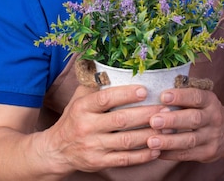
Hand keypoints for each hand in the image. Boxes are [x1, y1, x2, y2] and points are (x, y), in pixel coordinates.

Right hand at [44, 84, 164, 173]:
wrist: (57, 150)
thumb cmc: (73, 118)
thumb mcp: (78, 98)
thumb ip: (94, 83)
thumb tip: (110, 61)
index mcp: (82, 107)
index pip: (105, 99)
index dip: (126, 94)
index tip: (144, 90)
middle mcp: (87, 126)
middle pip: (120, 120)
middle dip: (145, 114)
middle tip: (165, 109)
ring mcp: (93, 146)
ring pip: (126, 141)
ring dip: (149, 135)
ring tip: (167, 128)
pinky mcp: (99, 163)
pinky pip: (125, 160)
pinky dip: (142, 155)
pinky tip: (156, 149)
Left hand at [145, 88, 223, 162]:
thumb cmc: (204, 111)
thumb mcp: (201, 100)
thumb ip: (183, 97)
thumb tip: (153, 93)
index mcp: (210, 101)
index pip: (196, 97)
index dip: (180, 96)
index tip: (163, 96)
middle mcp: (213, 118)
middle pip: (194, 119)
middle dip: (172, 120)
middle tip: (153, 121)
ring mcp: (212, 137)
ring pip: (190, 140)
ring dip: (169, 141)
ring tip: (151, 141)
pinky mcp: (207, 153)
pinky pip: (188, 154)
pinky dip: (171, 154)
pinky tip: (157, 152)